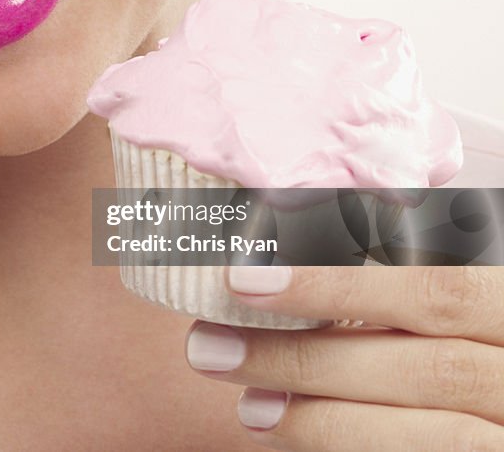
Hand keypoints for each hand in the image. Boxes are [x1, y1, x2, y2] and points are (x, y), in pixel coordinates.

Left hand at [185, 267, 503, 450]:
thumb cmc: (465, 335)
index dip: (341, 285)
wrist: (492, 407)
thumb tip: (285, 253)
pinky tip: (289, 433)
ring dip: (322, 419)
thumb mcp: (450, 296)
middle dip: (306, 357)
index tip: (245, 280)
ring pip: (436, 435)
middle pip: (424, 368)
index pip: (439, 288)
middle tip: (208, 347)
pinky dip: (352, 446)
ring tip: (246, 406)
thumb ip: (400, 277)